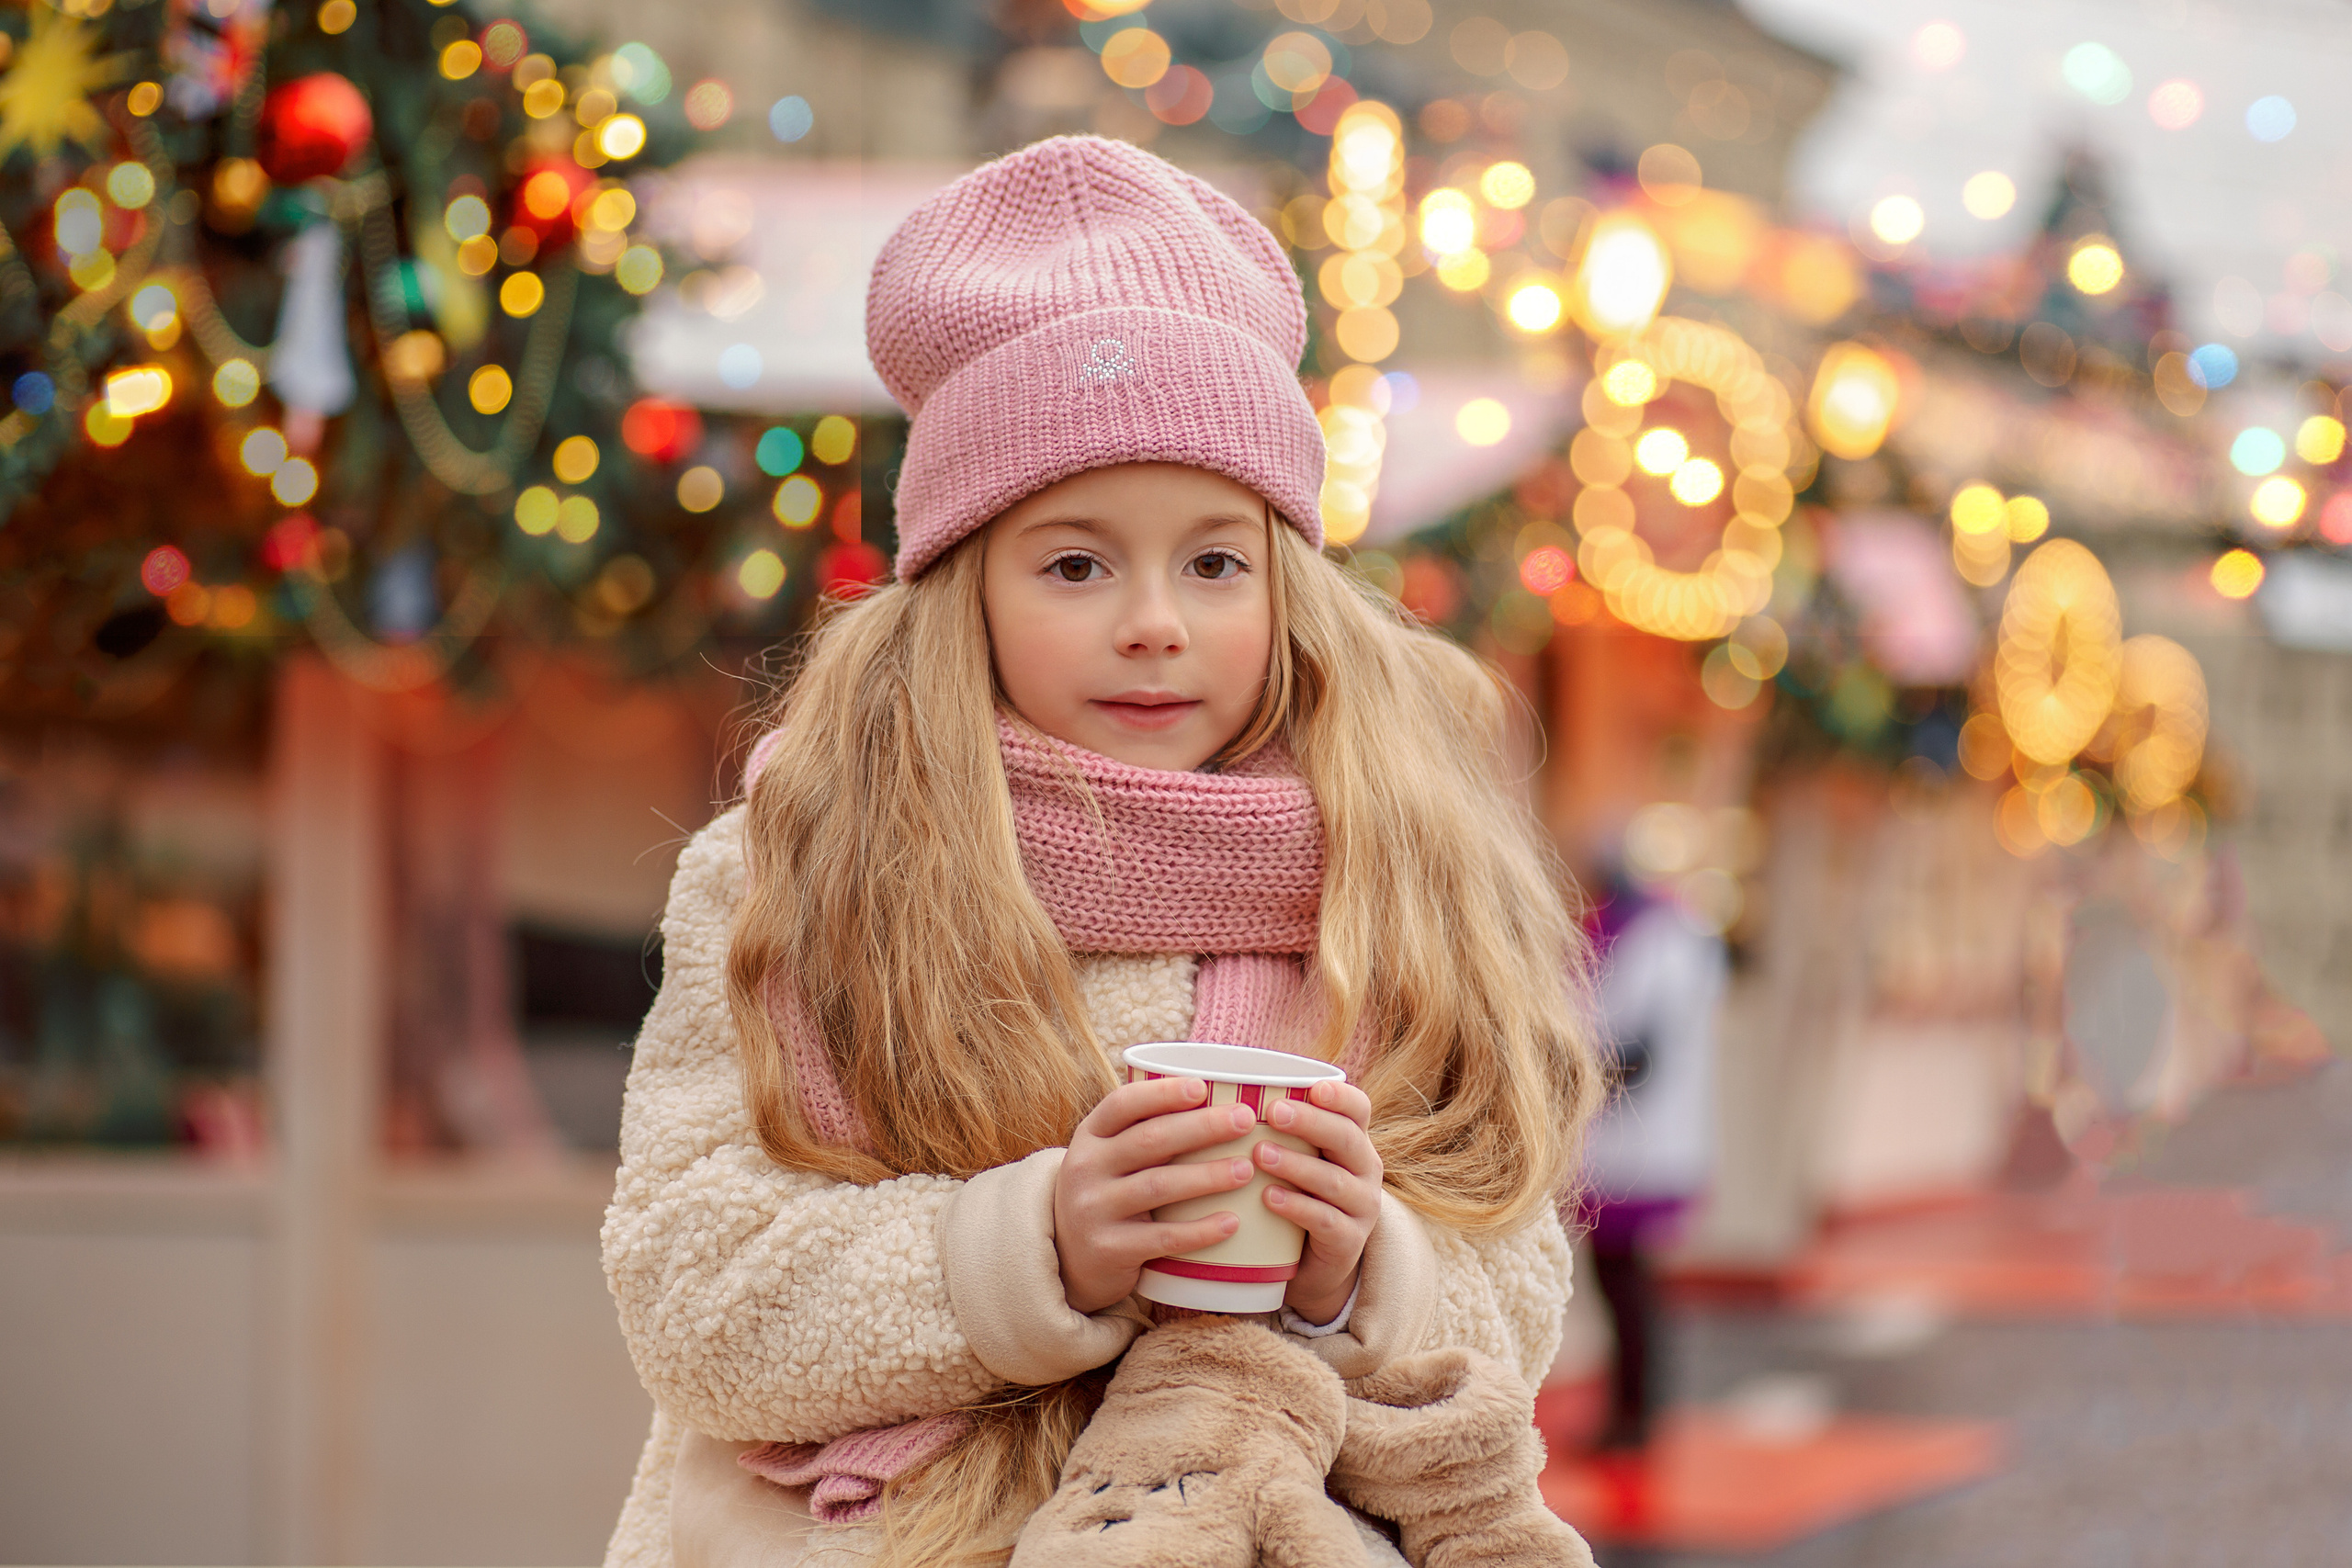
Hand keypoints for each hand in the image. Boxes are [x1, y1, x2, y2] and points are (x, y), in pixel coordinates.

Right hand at [1054, 1076, 1262, 1314]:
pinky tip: (1232, 1222)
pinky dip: (1200, 1230)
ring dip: (1207, 1176)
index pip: (1123, 1104)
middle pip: (1149, 1140)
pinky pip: (1162, 1238)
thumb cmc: (1109, 1193)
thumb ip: (1146, 1132)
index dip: (1163, 1093)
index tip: (1203, 1088)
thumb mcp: (1110, 1157)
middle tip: (1245, 1120)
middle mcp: (1086, 1168)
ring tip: (1245, 1169)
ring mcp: (1094, 1209)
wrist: (1066, 1258)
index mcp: (1090, 1135)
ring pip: (1158, 1186)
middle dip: (1202, 1127)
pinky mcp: (1109, 1249)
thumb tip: (1219, 1099)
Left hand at [1259, 1078, 1381, 1325]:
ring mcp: (1361, 1207)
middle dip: (1311, 1123)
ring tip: (1260, 1154)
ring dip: (1296, 1165)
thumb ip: (1275, 1129)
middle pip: (1347, 1139)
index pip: (1358, 1108)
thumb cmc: (1295, 1196)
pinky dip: (1297, 1207)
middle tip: (1273, 1113)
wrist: (1313, 1266)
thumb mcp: (1294, 1159)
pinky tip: (1269, 1198)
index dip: (1340, 1096)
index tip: (1312, 1088)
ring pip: (1334, 1180)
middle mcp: (1365, 1169)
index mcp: (1352, 1141)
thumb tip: (1217, 1087)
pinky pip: (1326, 1221)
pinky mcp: (1349, 1242)